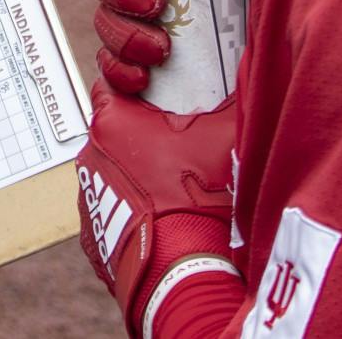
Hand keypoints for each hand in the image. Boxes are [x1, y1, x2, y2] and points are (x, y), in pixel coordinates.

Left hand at [78, 85, 241, 336]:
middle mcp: (89, 156)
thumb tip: (254, 67)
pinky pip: (114, 217)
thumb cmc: (201, 196)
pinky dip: (135, 216)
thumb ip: (236, 94)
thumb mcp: (228, 133)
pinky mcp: (94, 241)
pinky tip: (165, 222)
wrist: (185, 273)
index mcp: (111, 121)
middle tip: (182, 148)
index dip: (142, 91)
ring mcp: (87, 201)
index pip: (116, 87)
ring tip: (177, 191)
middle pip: (117, 134)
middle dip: (146, 137)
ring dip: (139, 178)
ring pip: (115, 176)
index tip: (166, 100)